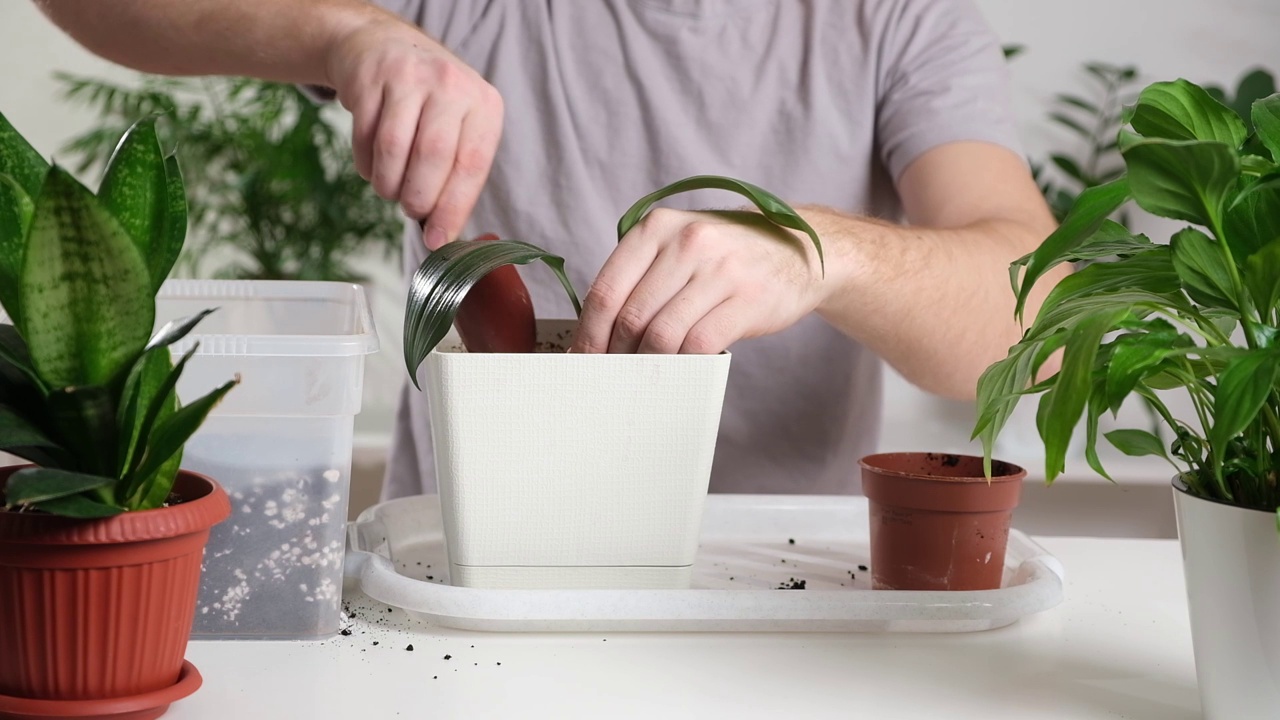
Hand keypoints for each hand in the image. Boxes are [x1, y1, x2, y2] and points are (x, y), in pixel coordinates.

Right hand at [324, 17, 502, 248]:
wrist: (384, 46)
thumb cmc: (429, 104)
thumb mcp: (459, 128)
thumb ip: (457, 175)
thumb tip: (443, 234)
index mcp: (484, 104)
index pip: (471, 165)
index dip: (452, 208)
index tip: (438, 240)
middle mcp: (451, 85)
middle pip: (432, 156)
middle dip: (417, 197)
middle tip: (411, 209)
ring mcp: (410, 76)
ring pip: (394, 149)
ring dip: (388, 184)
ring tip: (391, 188)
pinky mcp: (371, 78)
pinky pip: (364, 137)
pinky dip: (366, 164)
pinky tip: (374, 164)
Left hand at [569, 209, 824, 354]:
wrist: (798, 249)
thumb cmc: (728, 255)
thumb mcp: (680, 244)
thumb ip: (642, 275)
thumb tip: (597, 330)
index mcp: (658, 227)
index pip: (607, 289)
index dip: (589, 332)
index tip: (582, 356)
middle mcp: (687, 242)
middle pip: (631, 316)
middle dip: (616, 353)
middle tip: (613, 373)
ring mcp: (719, 269)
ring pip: (662, 334)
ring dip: (648, 362)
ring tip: (644, 373)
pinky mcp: (747, 299)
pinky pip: (699, 343)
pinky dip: (683, 363)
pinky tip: (679, 368)